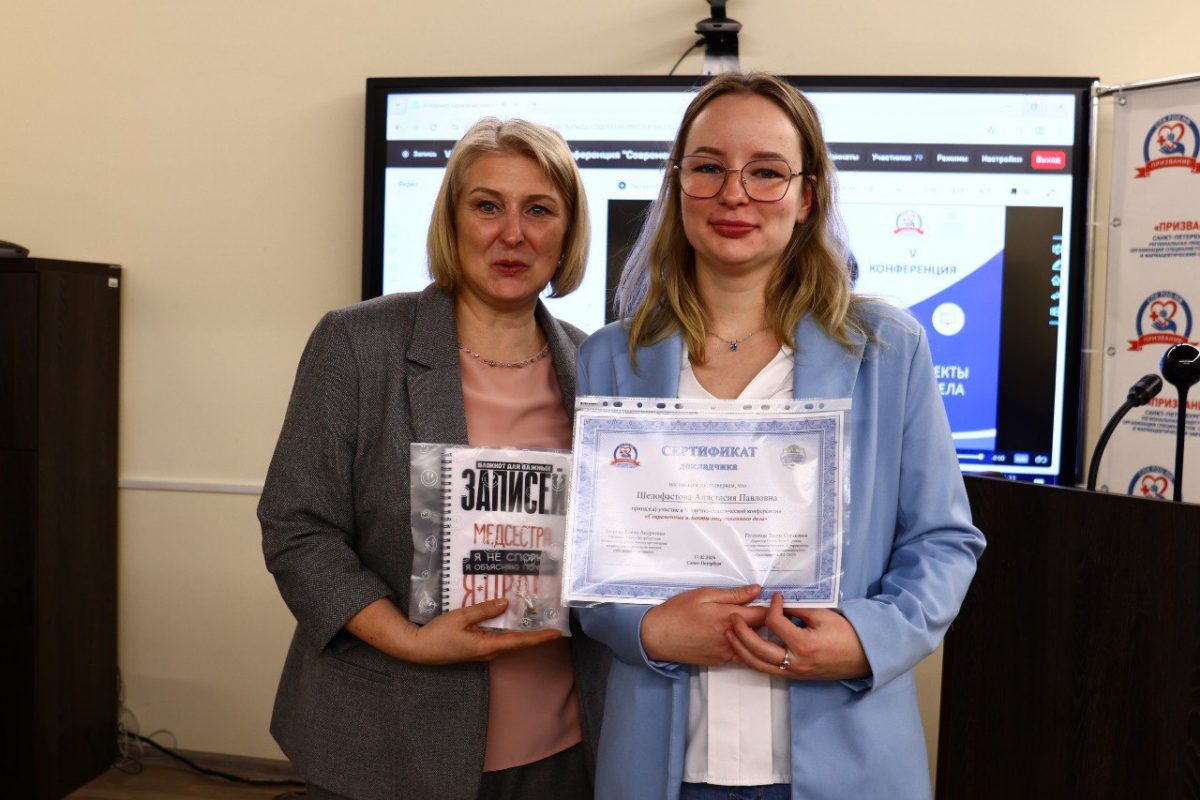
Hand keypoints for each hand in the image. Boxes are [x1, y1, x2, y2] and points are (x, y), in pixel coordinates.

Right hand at [347, 597, 559, 665]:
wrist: (419, 649)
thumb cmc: (438, 634)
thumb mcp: (460, 617)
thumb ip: (483, 610)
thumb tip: (505, 603)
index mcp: (487, 646)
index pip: (519, 641)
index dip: (539, 637)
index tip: (556, 633)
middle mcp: (489, 652)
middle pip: (518, 643)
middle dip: (536, 633)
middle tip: (552, 621)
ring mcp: (483, 652)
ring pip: (509, 642)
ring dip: (524, 632)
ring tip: (538, 618)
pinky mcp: (478, 649)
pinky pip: (499, 640)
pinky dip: (510, 632)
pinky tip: (512, 620)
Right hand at [640, 584, 766, 665]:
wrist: (657, 636)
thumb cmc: (677, 612)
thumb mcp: (704, 594)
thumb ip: (733, 594)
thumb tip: (757, 590)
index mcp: (728, 618)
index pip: (764, 615)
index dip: (771, 607)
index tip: (772, 601)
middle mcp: (731, 638)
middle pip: (761, 631)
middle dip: (763, 620)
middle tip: (760, 609)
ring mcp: (726, 653)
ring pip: (750, 644)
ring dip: (752, 634)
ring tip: (746, 622)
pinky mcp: (719, 661)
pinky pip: (737, 653)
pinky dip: (739, 643)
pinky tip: (728, 634)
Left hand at [727, 593, 869, 680]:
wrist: (864, 657)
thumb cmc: (846, 634)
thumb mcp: (823, 615)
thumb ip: (797, 610)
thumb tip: (777, 605)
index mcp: (803, 645)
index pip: (775, 623)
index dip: (771, 607)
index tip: (774, 597)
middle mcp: (795, 662)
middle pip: (758, 648)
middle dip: (741, 631)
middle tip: (732, 616)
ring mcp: (794, 672)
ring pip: (759, 664)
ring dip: (741, 649)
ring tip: (728, 635)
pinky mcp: (795, 676)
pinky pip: (768, 669)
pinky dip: (753, 660)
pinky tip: (744, 649)